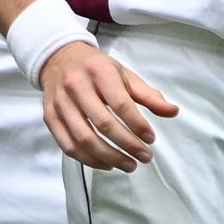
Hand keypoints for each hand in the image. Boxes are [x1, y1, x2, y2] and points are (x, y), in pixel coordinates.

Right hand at [38, 43, 178, 172]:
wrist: (59, 58)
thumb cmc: (96, 69)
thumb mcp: (124, 74)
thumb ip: (148, 95)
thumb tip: (173, 111)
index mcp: (98, 71)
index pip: (120, 103)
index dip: (137, 124)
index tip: (151, 139)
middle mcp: (76, 86)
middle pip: (103, 124)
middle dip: (127, 145)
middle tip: (144, 157)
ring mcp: (60, 103)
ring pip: (84, 139)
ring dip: (109, 157)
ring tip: (129, 165)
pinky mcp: (50, 117)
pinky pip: (68, 146)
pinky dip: (89, 160)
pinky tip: (107, 164)